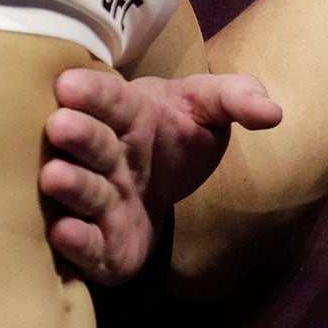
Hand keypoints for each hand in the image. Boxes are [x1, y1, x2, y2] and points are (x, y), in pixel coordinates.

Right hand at [40, 69, 281, 285]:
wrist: (162, 184)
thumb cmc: (177, 135)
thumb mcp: (209, 107)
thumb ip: (237, 98)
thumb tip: (273, 113)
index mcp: (130, 114)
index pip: (112, 98)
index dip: (93, 92)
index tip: (70, 83)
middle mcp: (109, 154)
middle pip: (93, 143)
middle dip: (78, 135)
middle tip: (60, 127)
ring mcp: (102, 197)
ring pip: (83, 191)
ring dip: (71, 185)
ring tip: (55, 177)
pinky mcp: (102, 243)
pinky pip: (87, 244)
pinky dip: (75, 241)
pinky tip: (63, 233)